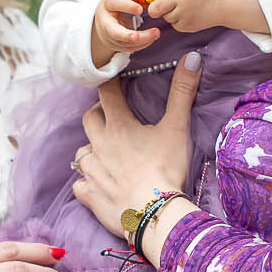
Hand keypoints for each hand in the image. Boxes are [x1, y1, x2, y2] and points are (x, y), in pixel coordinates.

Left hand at [70, 53, 204, 235]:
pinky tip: (97, 184)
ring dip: (91, 149)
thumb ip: (182, 92)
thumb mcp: (177, 129)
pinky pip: (79, 184)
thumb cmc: (166, 170)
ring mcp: (91, 172)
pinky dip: (87, 182)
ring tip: (105, 153)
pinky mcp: (89, 195)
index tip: (113, 80)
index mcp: (118, 126)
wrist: (154, 214)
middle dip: (98, 115)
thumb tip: (192, 57)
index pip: (107, 94)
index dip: (109, 84)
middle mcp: (98, 145)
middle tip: (110, 117)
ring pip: (82, 152)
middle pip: (89, 120)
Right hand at [92, 0, 159, 68]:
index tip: (140, 9)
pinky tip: (152, 38)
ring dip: (142, 40)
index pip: (115, 4)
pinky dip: (142, 44)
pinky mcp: (117, 46)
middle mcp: (106, 22)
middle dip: (127, 35)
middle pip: (115, 32)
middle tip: (139, 35)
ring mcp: (110, 36)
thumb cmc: (118, 4)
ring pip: (125, 43)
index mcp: (108, 4)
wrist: (105, 18)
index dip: (127, 6)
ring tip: (156, 33)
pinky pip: (130, 48)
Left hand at [138, 0, 258, 34]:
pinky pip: (173, 24)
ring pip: (164, 17)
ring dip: (168, 12)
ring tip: (183, 4)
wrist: (228, 1)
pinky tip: (189, 12)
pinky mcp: (188, 26)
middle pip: (154, 8)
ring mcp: (185, 13)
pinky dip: (177, 19)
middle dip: (153, 7)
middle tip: (158, 3)